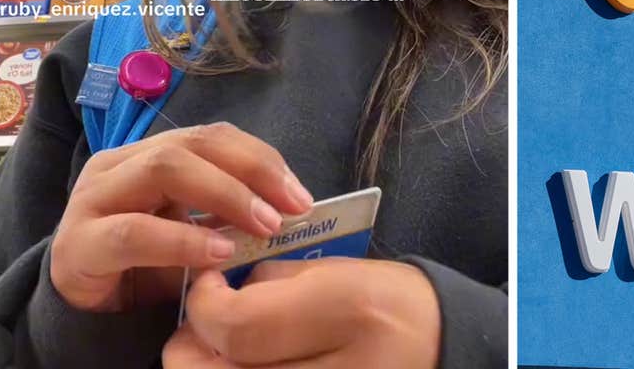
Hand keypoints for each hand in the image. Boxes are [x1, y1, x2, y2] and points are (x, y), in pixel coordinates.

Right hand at [51, 123, 314, 311]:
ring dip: (225, 195)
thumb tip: (291, 210)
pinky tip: (218, 253)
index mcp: (153, 155)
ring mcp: (95, 198)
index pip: (214, 137)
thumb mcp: (195, 232)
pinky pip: (134, 231)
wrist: (85, 310)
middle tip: (290, 210)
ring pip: (164, 170)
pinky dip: (183, 240)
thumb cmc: (147, 265)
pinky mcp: (78, 243)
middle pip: (194, 144)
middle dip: (251, 172)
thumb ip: (231, 215)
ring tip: (263, 226)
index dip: (263, 160)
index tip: (302, 196)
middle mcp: (121, 165)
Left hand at [162, 258, 440, 367]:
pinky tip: (248, 365)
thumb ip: (271, 281)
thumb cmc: (394, 301)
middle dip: (190, 346)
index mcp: (346, 313)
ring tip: (224, 347)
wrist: (442, 346)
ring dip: (207, 368)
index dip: (203, 303)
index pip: (235, 325)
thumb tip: (216, 291)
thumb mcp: (340, 273)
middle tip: (205, 323)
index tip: (210, 285)